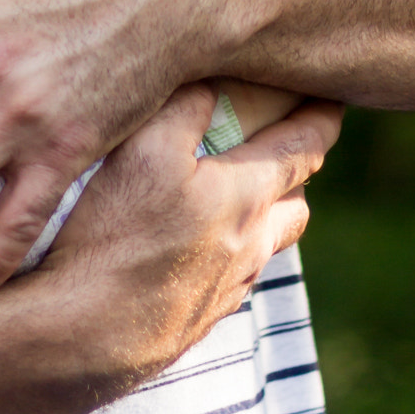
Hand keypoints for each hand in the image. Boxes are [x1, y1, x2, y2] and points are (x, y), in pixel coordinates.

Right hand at [28, 86, 342, 398]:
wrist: (80, 337)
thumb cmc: (112, 234)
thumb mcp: (143, 148)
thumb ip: (186, 104)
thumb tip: (212, 75)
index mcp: (247, 196)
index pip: (305, 148)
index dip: (322, 117)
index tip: (334, 98)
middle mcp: (250, 246)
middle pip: (296, 206)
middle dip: (296, 174)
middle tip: (284, 147)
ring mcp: (226, 290)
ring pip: (266, 247)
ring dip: (262, 218)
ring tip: (233, 197)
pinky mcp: (196, 321)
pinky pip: (231, 279)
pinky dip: (226, 255)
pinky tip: (189, 249)